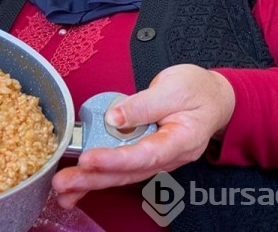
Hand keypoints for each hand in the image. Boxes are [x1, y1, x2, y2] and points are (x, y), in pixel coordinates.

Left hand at [52, 63, 235, 208]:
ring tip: (64, 189)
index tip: (89, 159)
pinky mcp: (144, 153)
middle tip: (64, 182)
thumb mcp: (173, 88)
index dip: (115, 159)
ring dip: (91, 182)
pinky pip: (120, 167)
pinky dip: (98, 175)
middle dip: (93, 179)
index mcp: (181, 140)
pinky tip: (78, 183)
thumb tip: (115, 118)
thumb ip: (143, 104)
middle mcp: (167, 156)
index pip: (145, 154)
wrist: (214, 97)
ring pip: (121, 175)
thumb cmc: (198, 91)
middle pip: (128, 172)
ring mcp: (155, 157)